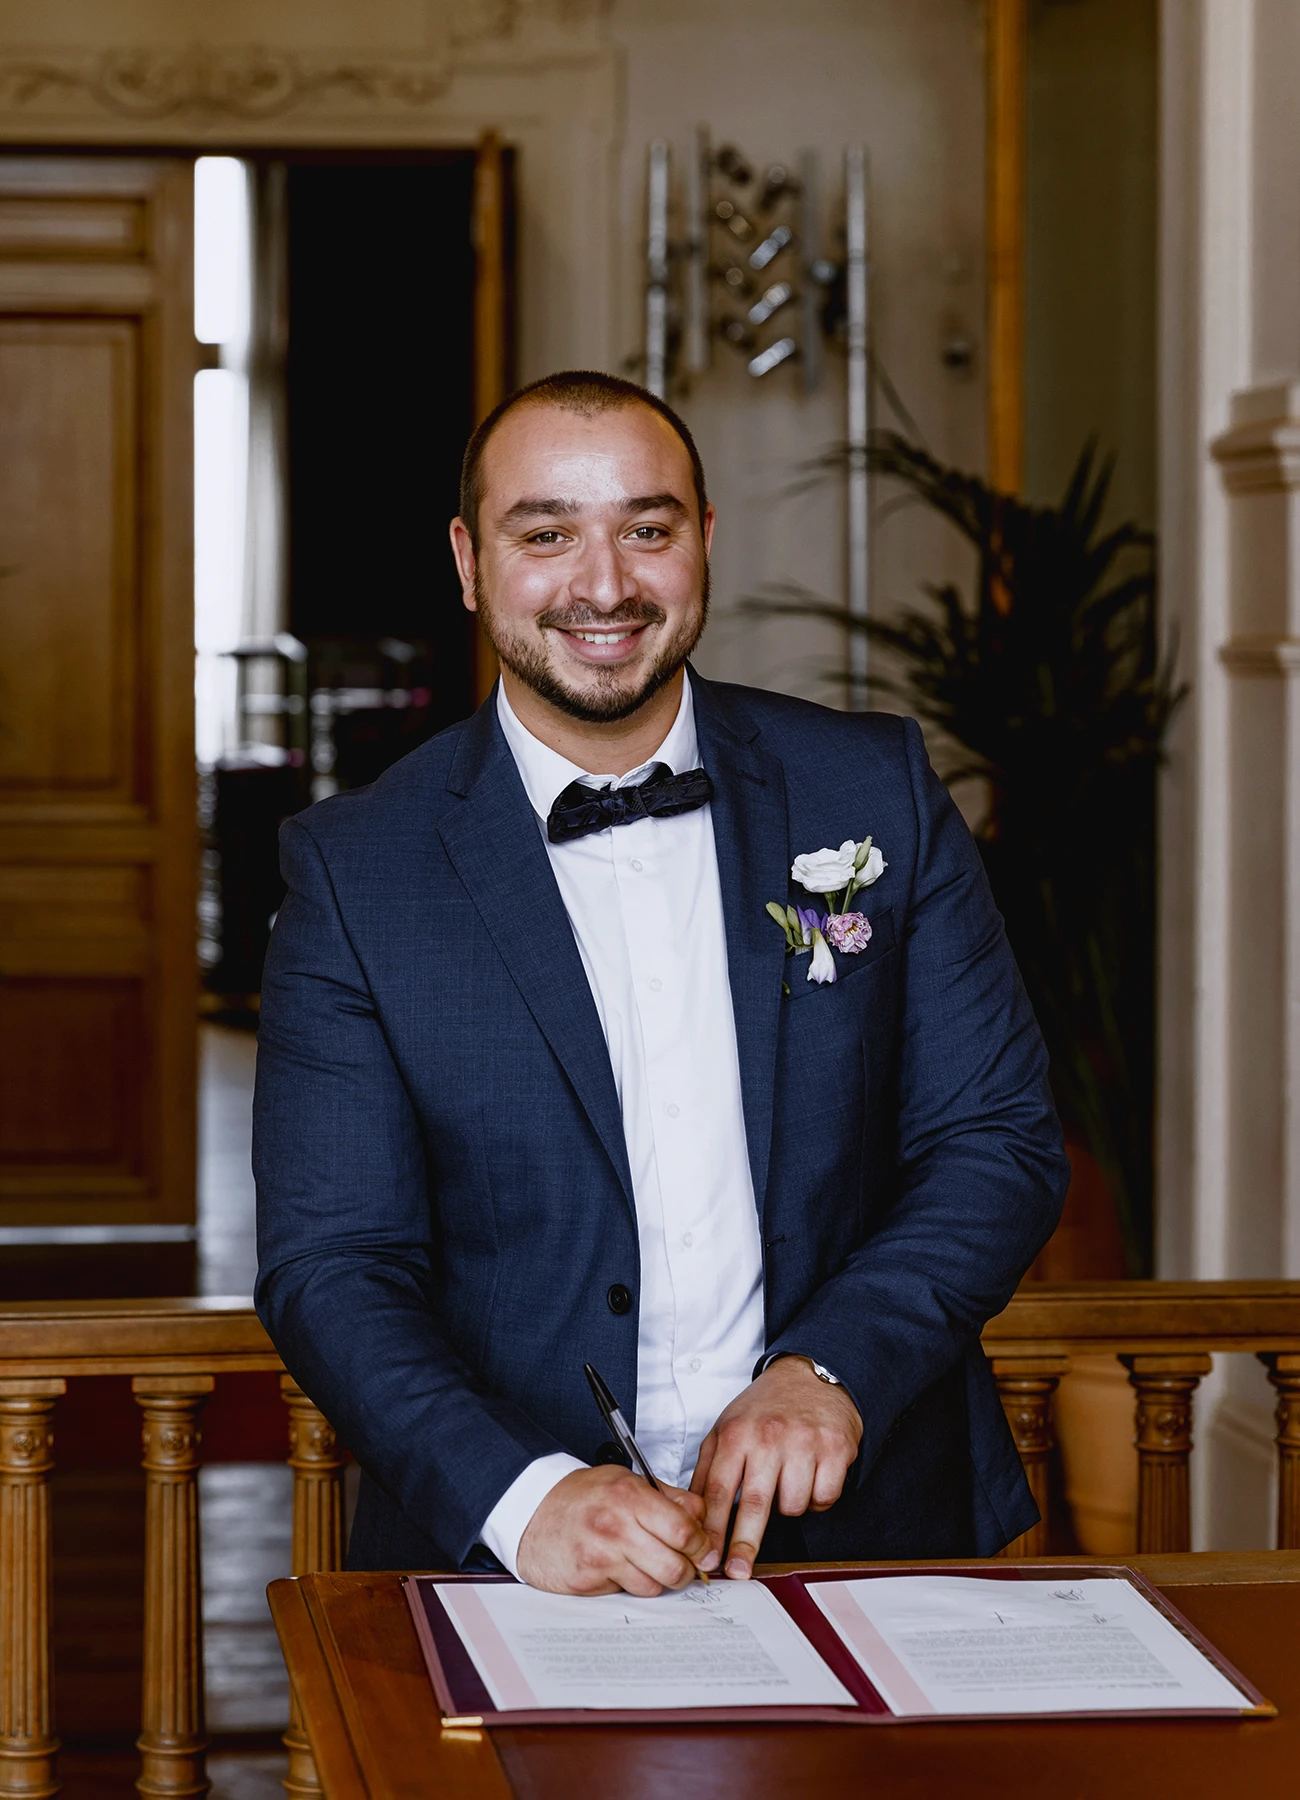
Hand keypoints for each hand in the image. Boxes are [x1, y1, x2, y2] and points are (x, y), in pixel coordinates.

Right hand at [516, 1464, 719, 1594]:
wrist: (532, 1510)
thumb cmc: (582, 1496)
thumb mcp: (627, 1480)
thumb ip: (668, 1497)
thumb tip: (703, 1517)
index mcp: (630, 1497)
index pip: (684, 1530)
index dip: (701, 1544)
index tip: (703, 1549)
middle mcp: (616, 1527)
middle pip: (675, 1567)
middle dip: (687, 1570)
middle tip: (683, 1564)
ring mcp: (600, 1557)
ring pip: (654, 1587)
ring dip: (658, 1580)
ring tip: (647, 1563)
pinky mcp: (587, 1581)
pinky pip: (626, 1593)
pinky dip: (630, 1584)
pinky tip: (620, 1567)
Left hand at [690, 1357, 862, 1580]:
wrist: (809, 1376)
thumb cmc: (765, 1408)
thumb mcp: (726, 1428)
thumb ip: (708, 1470)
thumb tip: (692, 1516)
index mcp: (736, 1434)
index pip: (718, 1490)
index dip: (712, 1530)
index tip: (707, 1556)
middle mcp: (769, 1437)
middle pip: (754, 1504)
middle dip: (744, 1544)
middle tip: (737, 1571)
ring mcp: (804, 1442)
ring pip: (793, 1506)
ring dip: (789, 1506)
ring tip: (786, 1480)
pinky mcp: (835, 1448)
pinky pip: (824, 1498)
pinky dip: (817, 1497)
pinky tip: (811, 1475)